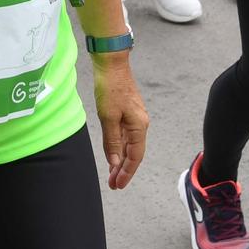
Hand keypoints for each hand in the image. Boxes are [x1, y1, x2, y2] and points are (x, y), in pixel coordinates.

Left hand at [91, 53, 147, 188]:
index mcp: (139, 126)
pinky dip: (118, 147)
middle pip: (133, 153)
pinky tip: (112, 154)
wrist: (111, 63)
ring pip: (128, 145)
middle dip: (123, 170)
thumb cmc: (110, 88)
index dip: (127, 173)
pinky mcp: (127, 112)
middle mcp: (140, 124)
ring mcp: (134, 118)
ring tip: (111, 174)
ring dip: (120, 160)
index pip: (135, 157)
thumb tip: (115, 163)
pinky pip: (125, 135)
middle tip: (113, 185)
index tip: (118, 185)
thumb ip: (111, 142)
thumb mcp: (108, 118)